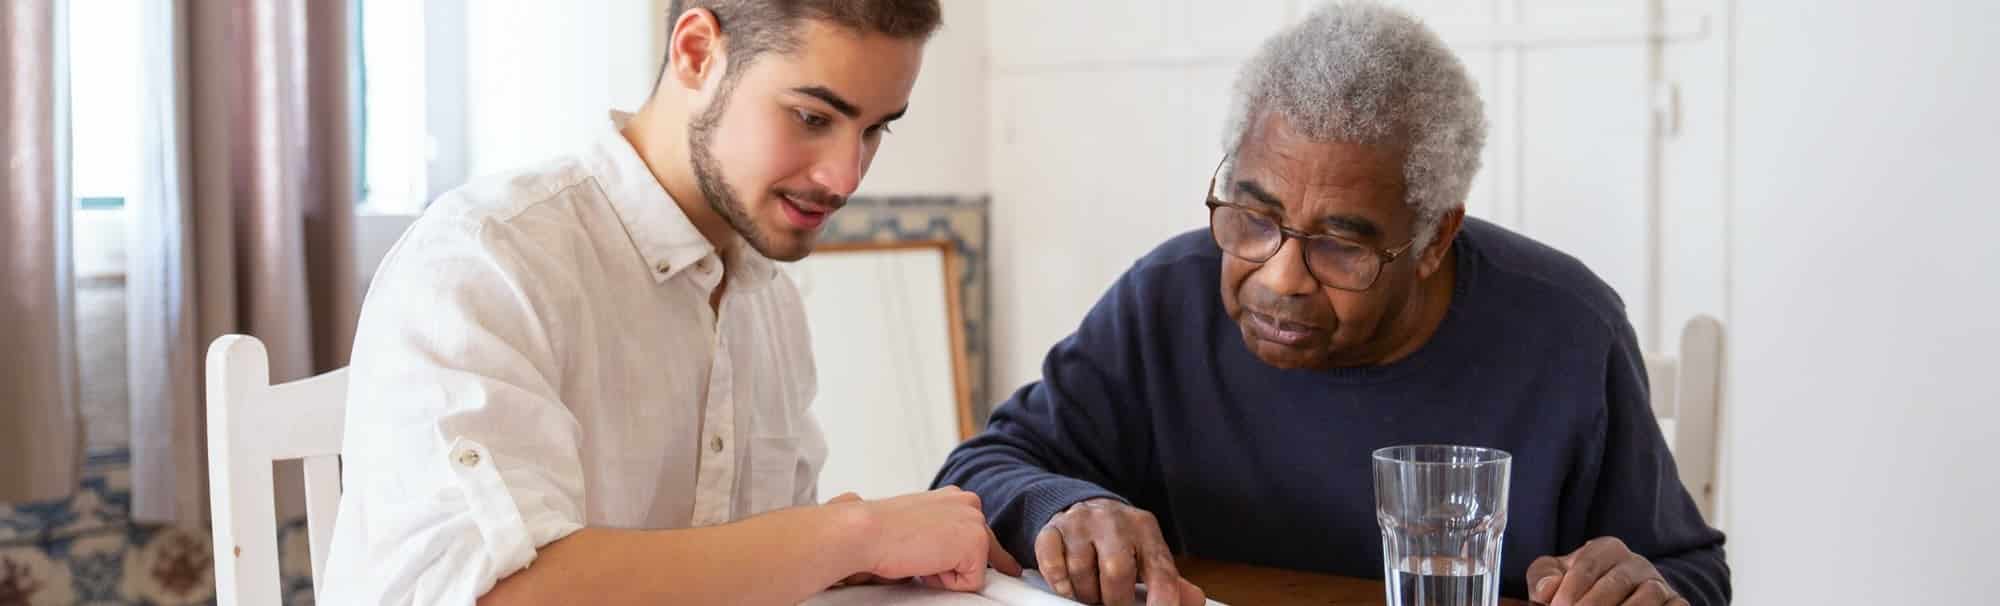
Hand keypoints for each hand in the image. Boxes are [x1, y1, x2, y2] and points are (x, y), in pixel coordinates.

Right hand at [844, 487, 1022, 591]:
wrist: (867, 531)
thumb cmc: (882, 531)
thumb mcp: (921, 525)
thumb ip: (944, 532)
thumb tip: (956, 555)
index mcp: (956, 497)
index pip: (977, 533)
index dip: (972, 556)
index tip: (989, 564)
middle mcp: (970, 504)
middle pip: (986, 551)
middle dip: (957, 564)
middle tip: (922, 556)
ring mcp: (976, 522)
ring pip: (976, 569)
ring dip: (946, 572)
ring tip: (919, 556)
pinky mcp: (976, 543)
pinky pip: (971, 582)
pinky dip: (947, 582)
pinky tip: (925, 563)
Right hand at [1034, 498, 1205, 605]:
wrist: (1084, 507)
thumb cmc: (1122, 541)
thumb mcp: (1148, 554)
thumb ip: (1169, 581)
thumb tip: (1195, 601)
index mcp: (1145, 529)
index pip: (1161, 571)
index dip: (1162, 602)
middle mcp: (1114, 520)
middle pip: (1117, 571)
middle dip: (1114, 600)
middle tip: (1112, 603)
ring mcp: (1080, 522)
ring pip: (1081, 572)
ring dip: (1086, 593)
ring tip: (1092, 590)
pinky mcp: (1052, 529)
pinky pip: (1053, 566)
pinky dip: (1061, 584)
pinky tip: (1070, 583)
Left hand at [1527, 537, 1684, 605]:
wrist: (1617, 598)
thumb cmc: (1580, 587)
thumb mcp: (1557, 576)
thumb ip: (1543, 577)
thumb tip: (1546, 591)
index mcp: (1606, 549)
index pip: (1587, 566)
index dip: (1570, 590)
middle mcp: (1636, 563)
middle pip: (1616, 582)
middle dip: (1593, 605)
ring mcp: (1658, 583)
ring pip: (1648, 595)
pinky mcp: (1676, 602)